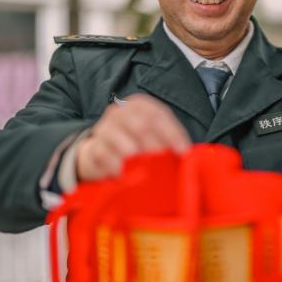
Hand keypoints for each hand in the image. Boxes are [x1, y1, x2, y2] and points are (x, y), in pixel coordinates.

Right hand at [76, 94, 190, 181]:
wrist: (101, 150)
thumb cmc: (134, 142)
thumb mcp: (153, 135)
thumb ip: (169, 140)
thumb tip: (187, 154)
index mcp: (138, 104)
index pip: (158, 115)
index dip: (173, 134)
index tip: (184, 152)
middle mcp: (120, 112)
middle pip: (142, 128)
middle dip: (158, 149)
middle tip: (166, 166)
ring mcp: (105, 128)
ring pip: (126, 145)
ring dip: (141, 162)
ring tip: (149, 173)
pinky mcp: (94, 148)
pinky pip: (110, 160)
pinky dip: (121, 170)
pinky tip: (128, 176)